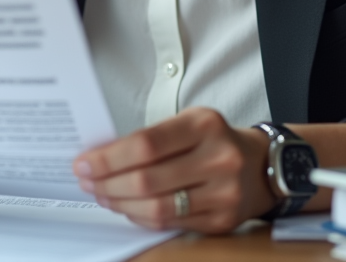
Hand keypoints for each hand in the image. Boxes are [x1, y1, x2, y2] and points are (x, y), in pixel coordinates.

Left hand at [72, 107, 274, 233]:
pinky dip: (142, 217)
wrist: (261, 165)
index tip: (84, 162)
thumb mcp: (189, 123)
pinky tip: (127, 207)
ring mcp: (223, 193)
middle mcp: (218, 158)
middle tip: (86, 181)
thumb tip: (101, 156)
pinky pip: (171, 223)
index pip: (145, 144)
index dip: (108, 158)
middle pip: (147, 180)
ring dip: (120, 203)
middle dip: (107, 183)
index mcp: (204, 125)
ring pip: (157, 208)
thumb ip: (150, 138)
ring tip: (102, 195)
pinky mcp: (222, 220)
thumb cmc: (214, 141)